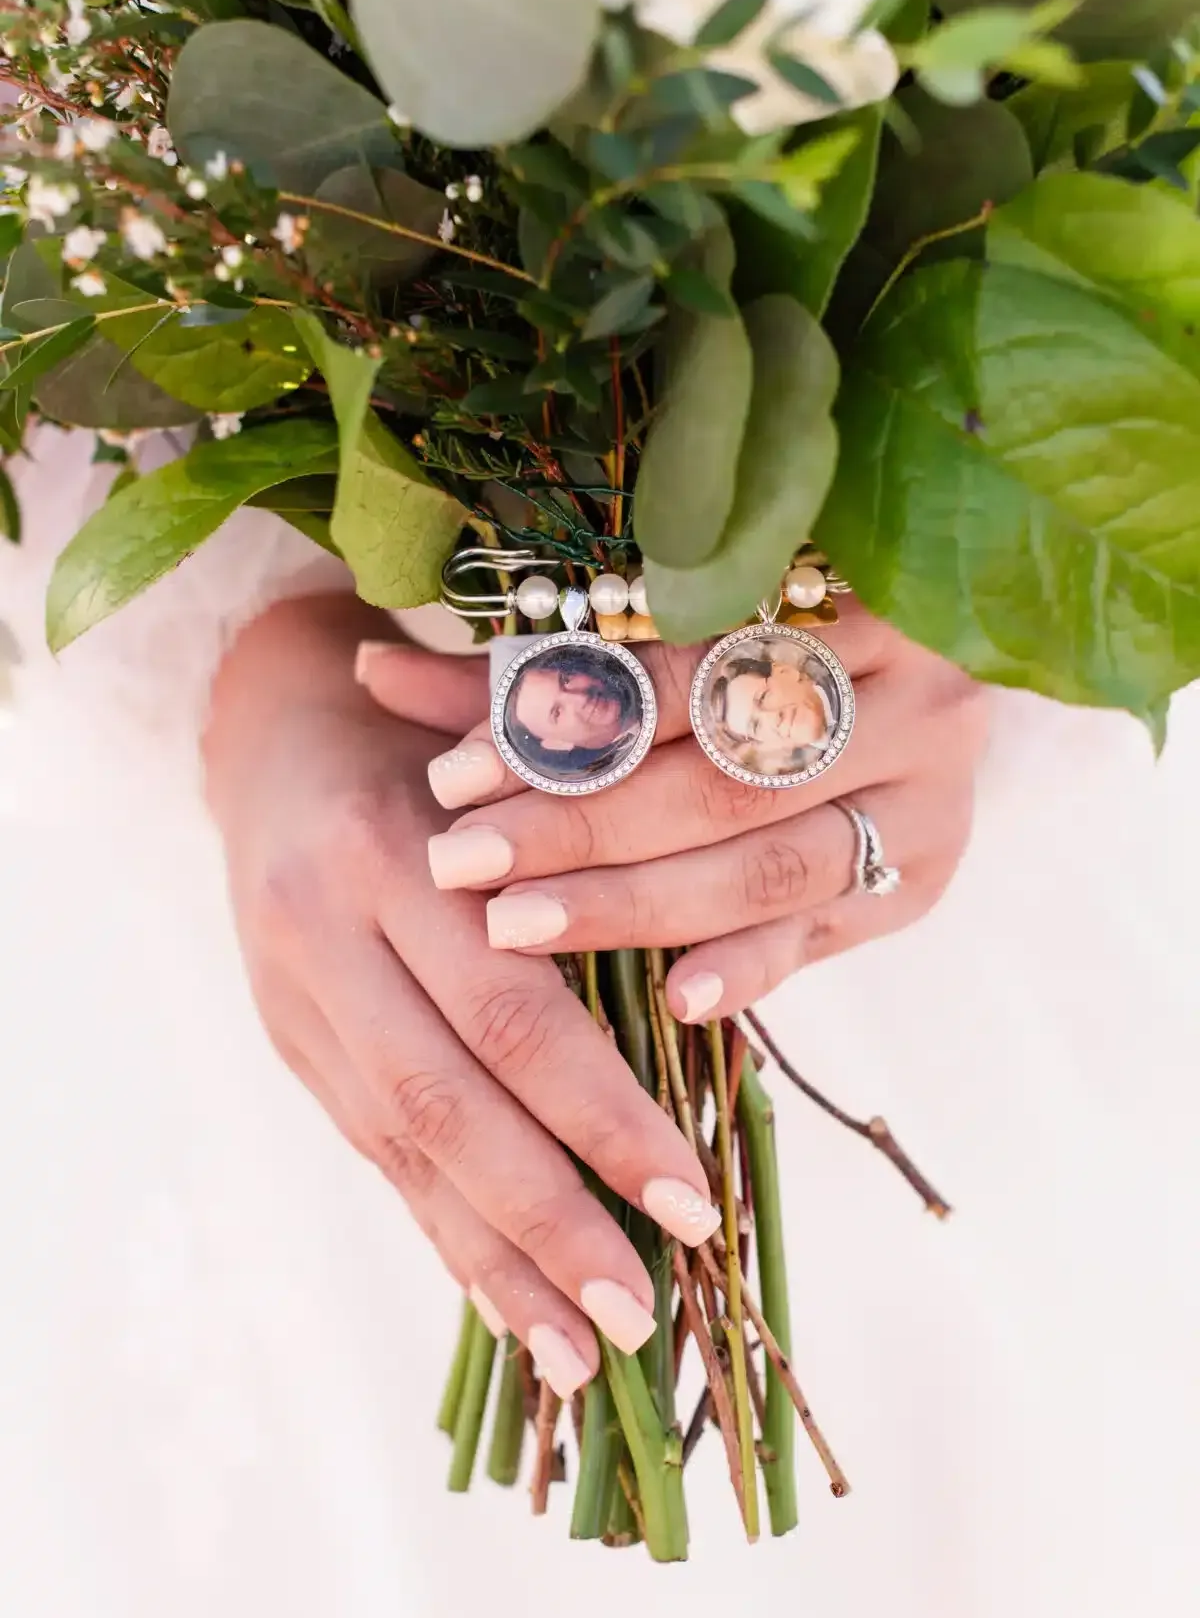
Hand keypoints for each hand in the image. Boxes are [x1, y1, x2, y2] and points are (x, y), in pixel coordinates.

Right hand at [203, 595, 722, 1398]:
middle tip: (641, 1311)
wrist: (274, 736)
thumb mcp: (511, 776)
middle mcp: (326, 928)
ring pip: (401, 1145)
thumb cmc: (438, 745)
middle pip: (448, 1100)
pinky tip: (505, 1303)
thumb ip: (586, 875)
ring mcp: (294, 994)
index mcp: (395, 849)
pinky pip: (371, 1149)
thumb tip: (709, 1024)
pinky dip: (443, 1230)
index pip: (511, 1010)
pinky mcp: (288, 1039)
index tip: (693, 1203)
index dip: (602, 1116)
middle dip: (549, 1217)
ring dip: (494, 1259)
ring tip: (583, 1353)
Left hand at [358, 601, 987, 1023]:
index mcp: (842, 594)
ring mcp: (929, 792)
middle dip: (580, 827)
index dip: (565, 726)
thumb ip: (526, 668)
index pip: (681, 671)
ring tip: (521, 927)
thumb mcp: (644, 638)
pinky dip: (749, 963)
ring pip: (769, 862)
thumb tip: (372, 676)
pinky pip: (827, 929)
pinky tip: (674, 996)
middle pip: (718, 777)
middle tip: (462, 863)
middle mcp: (909, 691)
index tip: (450, 775)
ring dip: (638, 904)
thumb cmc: (738, 643)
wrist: (903, 680)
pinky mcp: (924, 872)